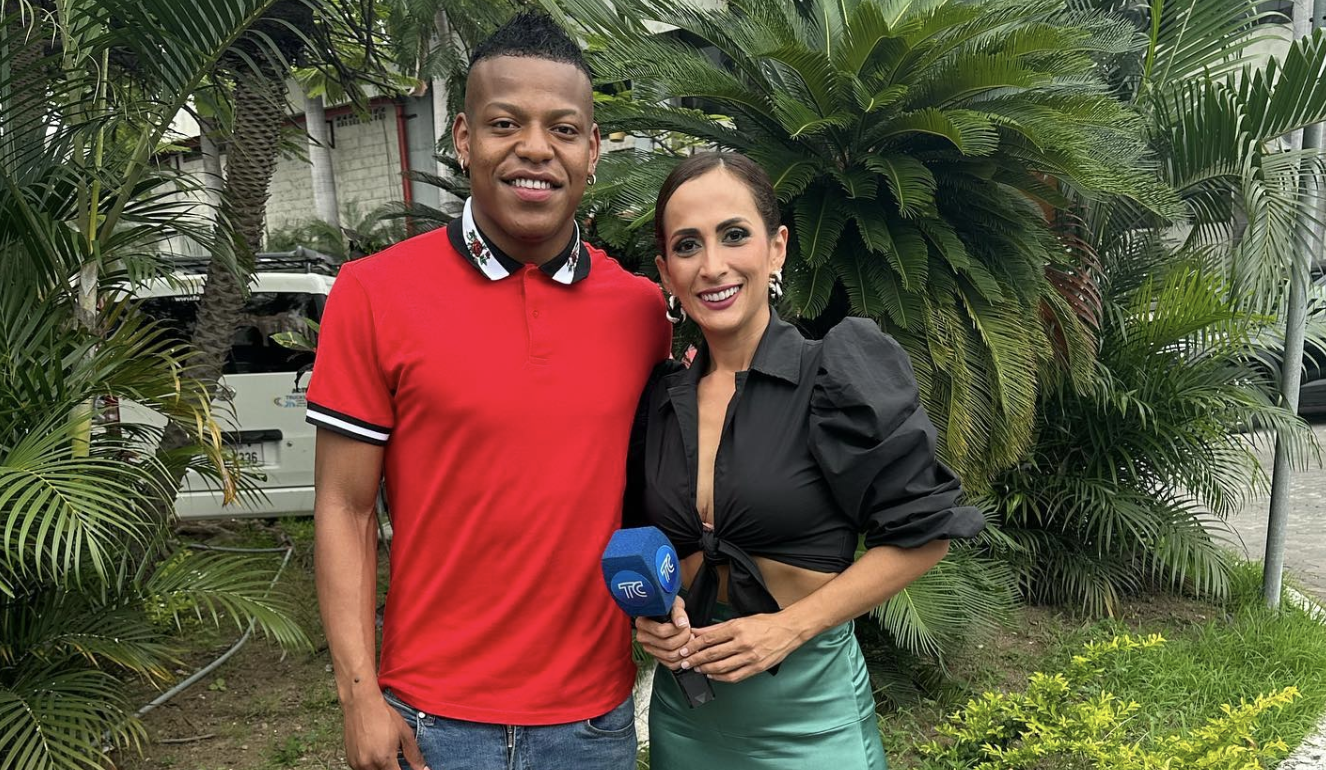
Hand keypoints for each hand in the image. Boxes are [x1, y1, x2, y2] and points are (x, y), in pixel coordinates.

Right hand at [342, 692, 427, 769]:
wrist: (361, 704)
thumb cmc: (383, 716)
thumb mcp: (404, 734)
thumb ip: (414, 755)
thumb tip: (423, 769)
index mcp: (383, 759)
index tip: (407, 768)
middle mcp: (368, 764)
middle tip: (398, 762)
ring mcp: (357, 764)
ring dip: (382, 769)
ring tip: (386, 755)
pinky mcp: (350, 761)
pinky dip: (372, 767)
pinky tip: (376, 755)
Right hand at [634, 596, 692, 669]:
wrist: (667, 614)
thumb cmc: (669, 607)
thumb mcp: (673, 604)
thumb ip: (678, 612)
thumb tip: (681, 623)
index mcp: (643, 623)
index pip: (661, 631)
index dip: (677, 629)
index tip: (684, 624)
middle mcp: (643, 637)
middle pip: (668, 645)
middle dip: (684, 638)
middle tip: (689, 631)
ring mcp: (649, 648)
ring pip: (670, 656)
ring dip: (684, 647)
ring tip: (688, 638)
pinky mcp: (657, 657)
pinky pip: (671, 665)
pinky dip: (682, 659)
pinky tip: (686, 648)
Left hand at [685, 614, 802, 682]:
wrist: (788, 630)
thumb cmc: (764, 623)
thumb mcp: (739, 620)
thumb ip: (717, 628)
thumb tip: (697, 632)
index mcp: (737, 628)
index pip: (709, 639)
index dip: (694, 646)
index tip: (684, 650)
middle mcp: (743, 643)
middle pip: (713, 654)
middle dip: (695, 659)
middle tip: (685, 662)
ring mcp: (750, 657)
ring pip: (722, 667)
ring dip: (706, 669)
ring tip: (697, 668)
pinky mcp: (756, 668)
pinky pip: (734, 676)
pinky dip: (720, 677)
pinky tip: (713, 675)